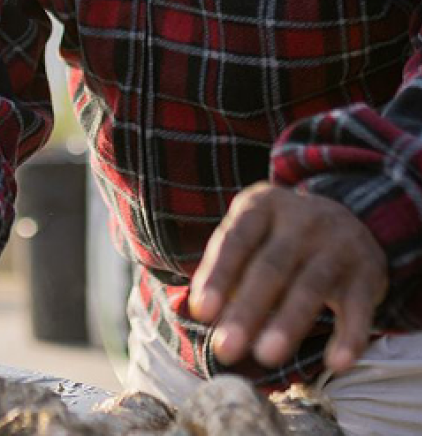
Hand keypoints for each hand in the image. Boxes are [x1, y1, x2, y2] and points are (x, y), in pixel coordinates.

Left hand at [190, 182, 387, 372]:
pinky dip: (350, 337)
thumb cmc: (276, 237)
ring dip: (288, 325)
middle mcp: (304, 219)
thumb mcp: (249, 235)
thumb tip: (204, 313)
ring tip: (265, 357)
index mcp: (263, 205)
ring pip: (311, 288)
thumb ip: (225, 268)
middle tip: (225, 348)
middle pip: (271, 268)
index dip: (218, 277)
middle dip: (247, 310)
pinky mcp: (368, 274)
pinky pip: (359, 309)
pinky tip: (336, 364)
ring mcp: (340, 244)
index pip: (236, 241)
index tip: (202, 313)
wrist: (346, 218)